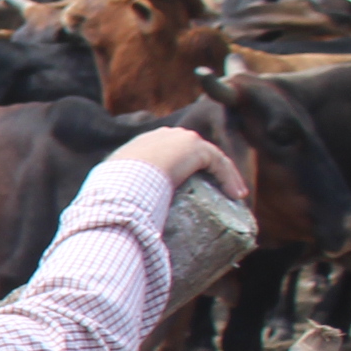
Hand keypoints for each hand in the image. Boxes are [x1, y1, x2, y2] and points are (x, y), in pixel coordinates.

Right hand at [116, 125, 248, 200]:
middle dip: (205, 168)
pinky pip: (220, 164)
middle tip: (213, 189)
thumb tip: (115, 215)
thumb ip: (119, 191)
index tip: (186, 183)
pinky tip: (237, 195)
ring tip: (233, 194)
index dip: (180, 165)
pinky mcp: (198, 148)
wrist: (127, 175)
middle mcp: (165, 135)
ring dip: (224, 175)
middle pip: (193, 151)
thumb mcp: (113, 184)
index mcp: (143, 142)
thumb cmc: (116, 185)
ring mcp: (183, 139)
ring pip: (211, 157)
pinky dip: (230, 178)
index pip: (167, 149)